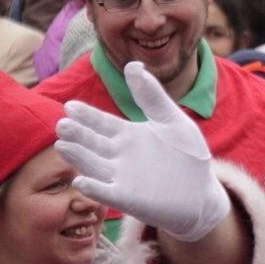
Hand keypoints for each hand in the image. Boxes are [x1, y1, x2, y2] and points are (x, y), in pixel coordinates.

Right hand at [55, 62, 230, 241]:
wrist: (201, 193)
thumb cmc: (187, 156)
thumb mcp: (172, 121)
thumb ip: (152, 96)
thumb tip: (133, 64)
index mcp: (128, 135)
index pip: (101, 122)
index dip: (86, 115)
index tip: (71, 106)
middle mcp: (118, 155)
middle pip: (91, 142)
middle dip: (76, 133)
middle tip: (63, 123)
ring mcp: (120, 177)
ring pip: (92, 165)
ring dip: (78, 156)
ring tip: (62, 144)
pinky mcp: (126, 199)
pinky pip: (106, 193)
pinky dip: (93, 188)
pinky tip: (80, 181)